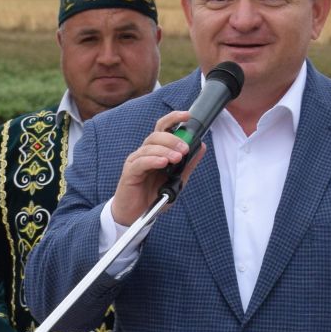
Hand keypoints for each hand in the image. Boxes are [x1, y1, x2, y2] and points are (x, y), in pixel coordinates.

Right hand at [111, 109, 201, 224]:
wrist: (135, 215)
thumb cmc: (153, 196)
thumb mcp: (177, 181)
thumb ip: (188, 164)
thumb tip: (201, 147)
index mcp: (156, 151)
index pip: (163, 129)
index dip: (174, 119)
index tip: (187, 116)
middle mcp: (145, 152)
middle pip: (156, 135)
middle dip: (173, 138)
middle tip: (185, 148)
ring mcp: (136, 161)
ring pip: (149, 147)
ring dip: (165, 150)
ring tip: (177, 158)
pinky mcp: (129, 173)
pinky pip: (141, 162)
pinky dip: (153, 160)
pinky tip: (162, 163)